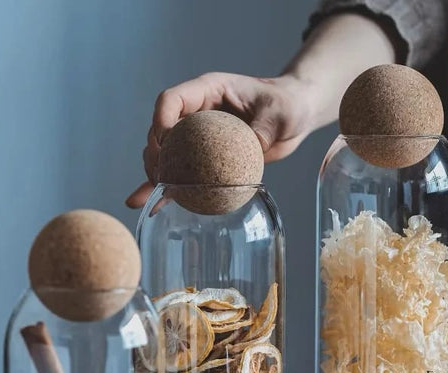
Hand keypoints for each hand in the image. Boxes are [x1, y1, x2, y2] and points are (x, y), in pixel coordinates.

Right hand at [125, 72, 316, 207]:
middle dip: (154, 154)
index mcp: (207, 91)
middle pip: (160, 129)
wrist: (292, 116)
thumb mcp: (280, 112)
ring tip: (155, 194)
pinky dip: (169, 189)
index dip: (160, 120)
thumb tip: (254, 146)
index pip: (172, 100)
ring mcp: (197, 137)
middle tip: (159, 178)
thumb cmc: (285, 104)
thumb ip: (265, 126)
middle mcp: (196, 113)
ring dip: (155, 173)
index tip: (163, 145)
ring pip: (166, 154)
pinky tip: (154, 206)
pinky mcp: (204, 158)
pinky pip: (182, 173)